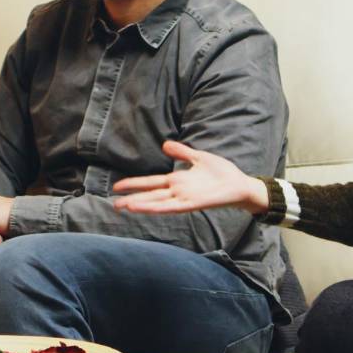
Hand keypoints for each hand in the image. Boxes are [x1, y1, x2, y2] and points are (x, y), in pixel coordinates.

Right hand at [112, 140, 268, 213]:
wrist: (240, 185)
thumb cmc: (222, 173)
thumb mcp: (198, 157)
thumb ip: (181, 152)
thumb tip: (164, 144)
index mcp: (177, 181)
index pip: (151, 182)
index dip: (134, 184)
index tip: (117, 186)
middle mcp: (177, 191)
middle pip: (149, 195)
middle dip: (131, 198)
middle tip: (113, 203)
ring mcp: (183, 198)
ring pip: (157, 202)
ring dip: (140, 205)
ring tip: (123, 207)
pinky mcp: (192, 204)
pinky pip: (170, 207)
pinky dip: (156, 208)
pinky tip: (144, 208)